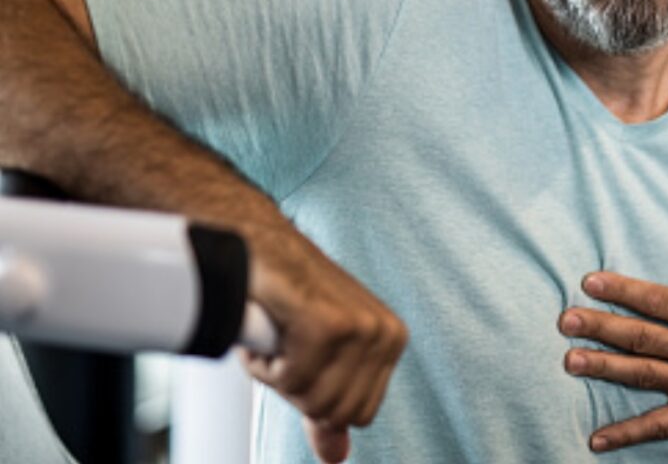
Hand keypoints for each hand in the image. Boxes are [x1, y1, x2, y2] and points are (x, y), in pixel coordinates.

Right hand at [239, 227, 407, 462]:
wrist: (255, 247)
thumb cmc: (283, 300)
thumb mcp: (313, 362)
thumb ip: (327, 409)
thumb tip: (337, 457)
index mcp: (391, 342)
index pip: (359, 416)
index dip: (316, 396)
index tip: (301, 357)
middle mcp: (384, 333)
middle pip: (337, 413)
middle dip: (297, 389)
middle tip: (285, 346)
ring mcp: (360, 327)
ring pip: (315, 401)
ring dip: (278, 375)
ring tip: (277, 335)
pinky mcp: (328, 323)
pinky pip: (293, 381)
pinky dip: (265, 364)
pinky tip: (268, 327)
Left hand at [558, 200, 667, 452]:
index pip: (659, 300)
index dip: (622, 290)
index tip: (590, 281)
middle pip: (641, 337)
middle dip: (600, 327)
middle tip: (565, 320)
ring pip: (642, 375)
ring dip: (604, 369)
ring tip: (570, 361)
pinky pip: (659, 426)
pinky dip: (627, 433)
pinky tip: (596, 439)